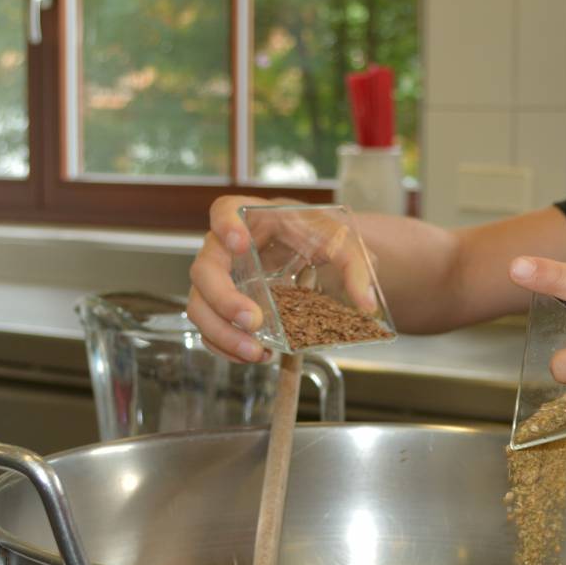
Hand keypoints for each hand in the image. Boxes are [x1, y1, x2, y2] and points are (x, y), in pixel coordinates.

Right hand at [187, 196, 379, 362]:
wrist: (314, 254)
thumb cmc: (319, 238)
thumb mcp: (342, 243)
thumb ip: (356, 268)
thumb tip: (366, 303)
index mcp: (252, 218)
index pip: (224, 209)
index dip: (225, 225)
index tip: (240, 243)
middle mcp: (227, 248)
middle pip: (204, 268)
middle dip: (223, 298)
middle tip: (254, 320)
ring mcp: (222, 279)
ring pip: (199, 305)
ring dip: (222, 333)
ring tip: (256, 352)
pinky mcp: (224, 307)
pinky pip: (210, 329)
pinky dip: (226, 347)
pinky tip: (255, 355)